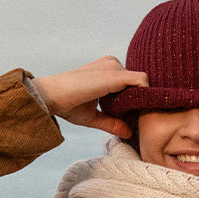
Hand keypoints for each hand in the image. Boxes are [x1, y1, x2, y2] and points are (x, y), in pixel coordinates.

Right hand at [32, 56, 148, 137]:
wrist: (51, 97)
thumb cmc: (67, 105)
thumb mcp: (94, 117)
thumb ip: (112, 122)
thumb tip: (128, 133)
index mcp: (107, 71)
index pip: (132, 84)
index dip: (135, 101)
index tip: (131, 118)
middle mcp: (112, 64)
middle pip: (139, 84)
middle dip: (140, 102)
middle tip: (134, 120)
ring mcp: (114, 67)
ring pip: (143, 83)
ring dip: (143, 100)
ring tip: (133, 118)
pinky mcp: (116, 75)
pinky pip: (142, 81)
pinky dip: (147, 95)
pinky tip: (141, 109)